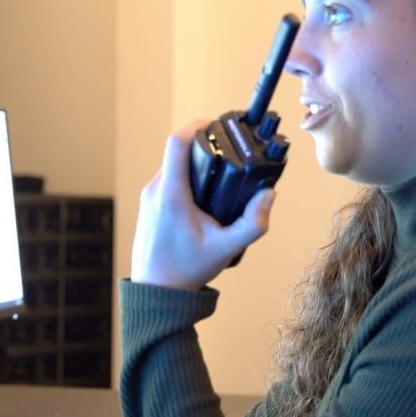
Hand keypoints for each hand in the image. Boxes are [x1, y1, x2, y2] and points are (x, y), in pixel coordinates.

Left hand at [130, 119, 275, 289]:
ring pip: (173, 166)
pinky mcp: (148, 204)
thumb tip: (268, 195)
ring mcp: (149, 196)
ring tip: (222, 174)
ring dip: (196, 165)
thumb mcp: (227, 248)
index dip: (197, 125)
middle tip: (230, 151)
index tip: (216, 124)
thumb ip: (253, 223)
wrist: (155, 292)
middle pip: (179, 152)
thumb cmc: (186, 270)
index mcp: (171, 194)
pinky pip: (168, 179)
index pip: (177, 143)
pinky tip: (205, 193)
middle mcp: (156, 189)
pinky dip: (186, 178)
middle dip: (205, 147)